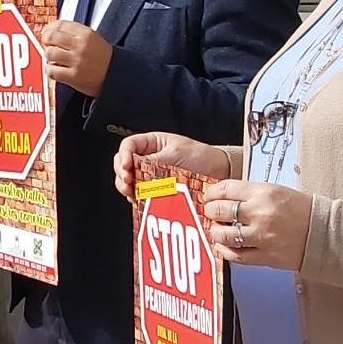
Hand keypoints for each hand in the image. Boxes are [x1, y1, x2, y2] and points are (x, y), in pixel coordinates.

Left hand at [43, 20, 111, 97]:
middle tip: (46, 44)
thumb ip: (75, 33)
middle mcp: (81, 46)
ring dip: (48, 55)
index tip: (47, 31)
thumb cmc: (103, 58)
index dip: (50, 27)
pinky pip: (52, 70)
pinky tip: (54, 69)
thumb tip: (52, 29)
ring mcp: (77, 61)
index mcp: (87, 34)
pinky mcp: (74, 76)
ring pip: (50, 53)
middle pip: (52, 37)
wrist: (117, 75)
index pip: (61, 25)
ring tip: (53, 58)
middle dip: (46, 40)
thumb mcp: (93, 39)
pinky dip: (50, 69)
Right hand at [112, 132, 231, 199]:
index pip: (128, 146)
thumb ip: (153, 160)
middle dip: (122, 174)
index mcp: (152, 143)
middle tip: (127, 182)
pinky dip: (137, 198)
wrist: (220, 172)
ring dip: (127, 187)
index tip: (127, 166)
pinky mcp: (157, 190)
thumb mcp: (175, 154)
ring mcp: (151, 175)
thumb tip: (135, 166)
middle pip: (124, 164)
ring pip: (129, 181)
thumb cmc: (202, 156)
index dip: (123, 156)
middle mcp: (148, 158)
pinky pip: (141, 194)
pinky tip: (139, 200)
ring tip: (131, 193)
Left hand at [201, 180, 312, 270]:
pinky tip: (223, 246)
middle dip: (209, 210)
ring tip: (217, 229)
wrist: (326, 233)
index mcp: (264, 193)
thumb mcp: (276, 191)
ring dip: (215, 231)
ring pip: (223, 235)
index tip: (209, 196)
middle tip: (210, 211)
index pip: (225, 189)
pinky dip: (224, 250)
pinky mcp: (265, 256)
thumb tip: (224, 196)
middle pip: (219, 211)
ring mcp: (261, 236)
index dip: (211, 192)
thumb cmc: (302, 210)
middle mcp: (260, 213)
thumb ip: (250, 193)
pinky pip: (235, 256)